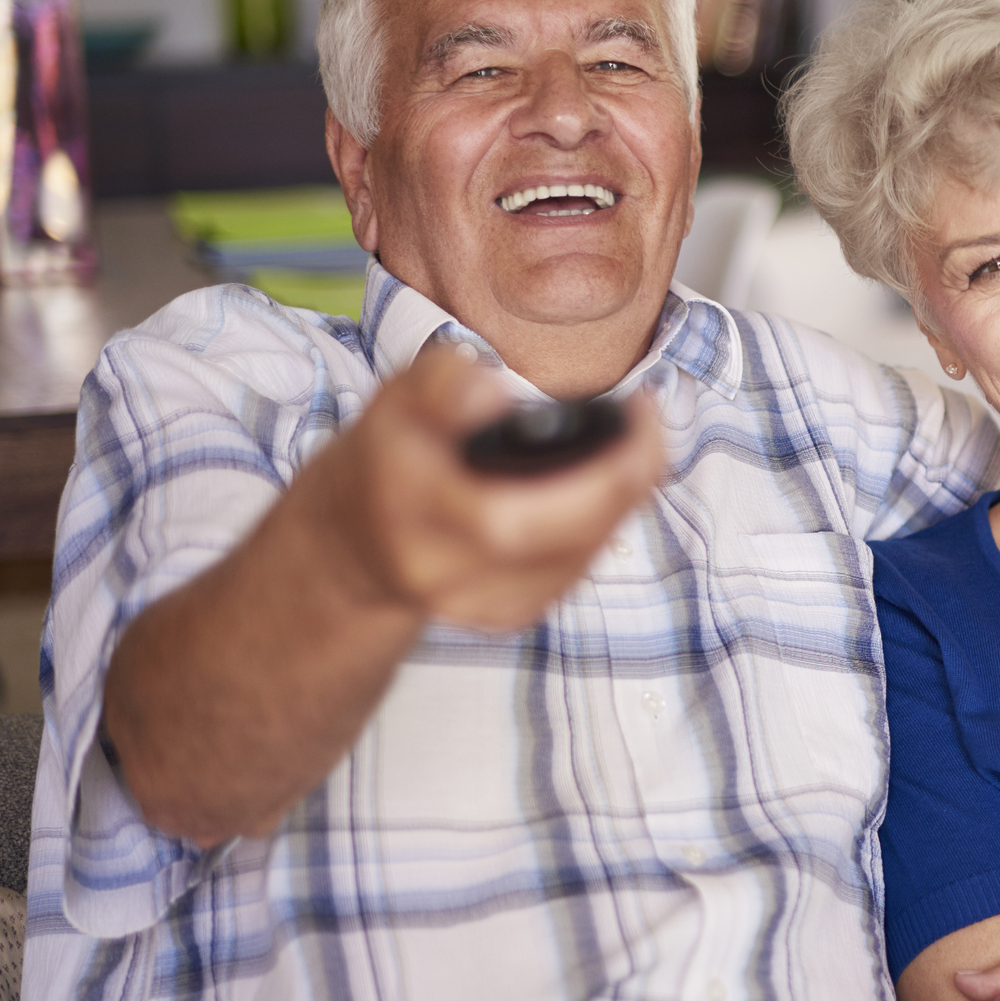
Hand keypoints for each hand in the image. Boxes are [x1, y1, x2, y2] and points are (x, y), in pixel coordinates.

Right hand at [309, 343, 663, 630]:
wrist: (352, 544)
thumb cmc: (388, 458)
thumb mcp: (397, 400)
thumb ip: (441, 384)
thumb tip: (494, 396)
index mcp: (413, 511)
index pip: (514, 512)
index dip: (595, 466)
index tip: (637, 407)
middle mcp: (444, 571)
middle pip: (565, 537)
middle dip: (626, 476)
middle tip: (646, 423)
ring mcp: (477, 603)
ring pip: (581, 557)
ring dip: (622, 499)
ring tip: (635, 445)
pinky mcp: (506, 616)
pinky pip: (575, 572)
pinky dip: (602, 526)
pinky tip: (610, 487)